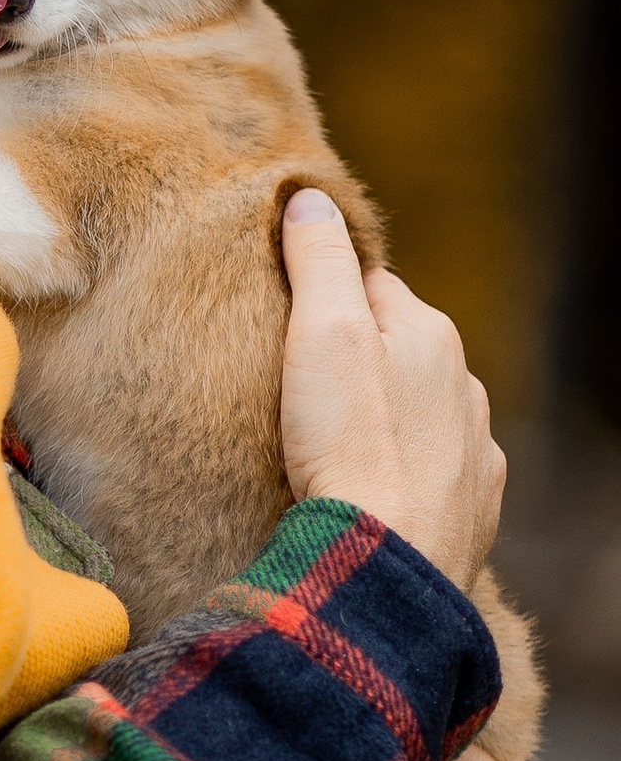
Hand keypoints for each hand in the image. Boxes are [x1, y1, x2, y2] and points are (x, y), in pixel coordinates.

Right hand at [279, 190, 502, 591]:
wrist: (387, 563)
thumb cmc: (350, 447)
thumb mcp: (321, 336)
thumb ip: (318, 262)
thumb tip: (312, 198)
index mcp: (429, 334)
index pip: (371, 287)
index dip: (325, 299)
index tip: (286, 319)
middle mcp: (464, 384)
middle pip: (400, 351)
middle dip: (360, 361)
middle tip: (300, 389)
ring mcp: (474, 448)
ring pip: (423, 413)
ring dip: (387, 419)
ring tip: (335, 447)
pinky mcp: (473, 506)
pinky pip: (435, 473)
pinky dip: (407, 473)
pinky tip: (374, 490)